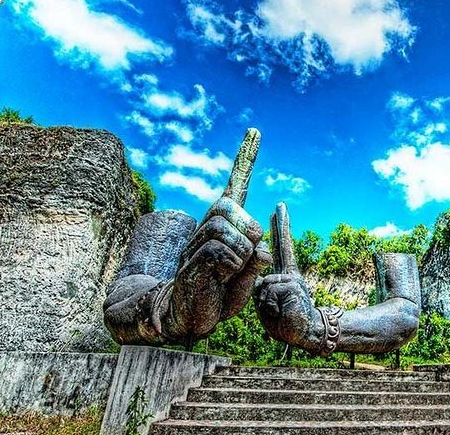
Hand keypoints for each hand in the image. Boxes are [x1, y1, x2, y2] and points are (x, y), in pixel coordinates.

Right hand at [162, 129, 272, 339]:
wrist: (188, 318)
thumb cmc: (218, 296)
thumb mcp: (246, 278)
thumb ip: (255, 262)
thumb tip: (262, 249)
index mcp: (224, 228)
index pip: (235, 187)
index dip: (245, 159)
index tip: (255, 131)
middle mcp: (206, 229)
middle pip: (228, 205)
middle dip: (247, 229)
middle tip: (247, 253)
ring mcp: (195, 244)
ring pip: (224, 228)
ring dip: (240, 252)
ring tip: (232, 271)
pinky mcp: (190, 262)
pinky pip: (218, 250)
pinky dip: (231, 265)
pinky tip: (223, 277)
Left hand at [253, 203, 323, 352]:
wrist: (304, 333)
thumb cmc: (284, 322)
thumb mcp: (267, 304)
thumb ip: (261, 288)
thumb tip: (259, 276)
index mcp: (284, 277)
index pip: (280, 250)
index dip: (279, 231)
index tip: (277, 212)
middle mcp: (290, 274)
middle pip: (283, 246)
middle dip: (281, 225)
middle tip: (280, 204)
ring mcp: (292, 279)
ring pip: (265, 282)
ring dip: (265, 302)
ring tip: (277, 311)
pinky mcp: (292, 284)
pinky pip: (269, 291)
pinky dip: (270, 306)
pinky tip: (281, 311)